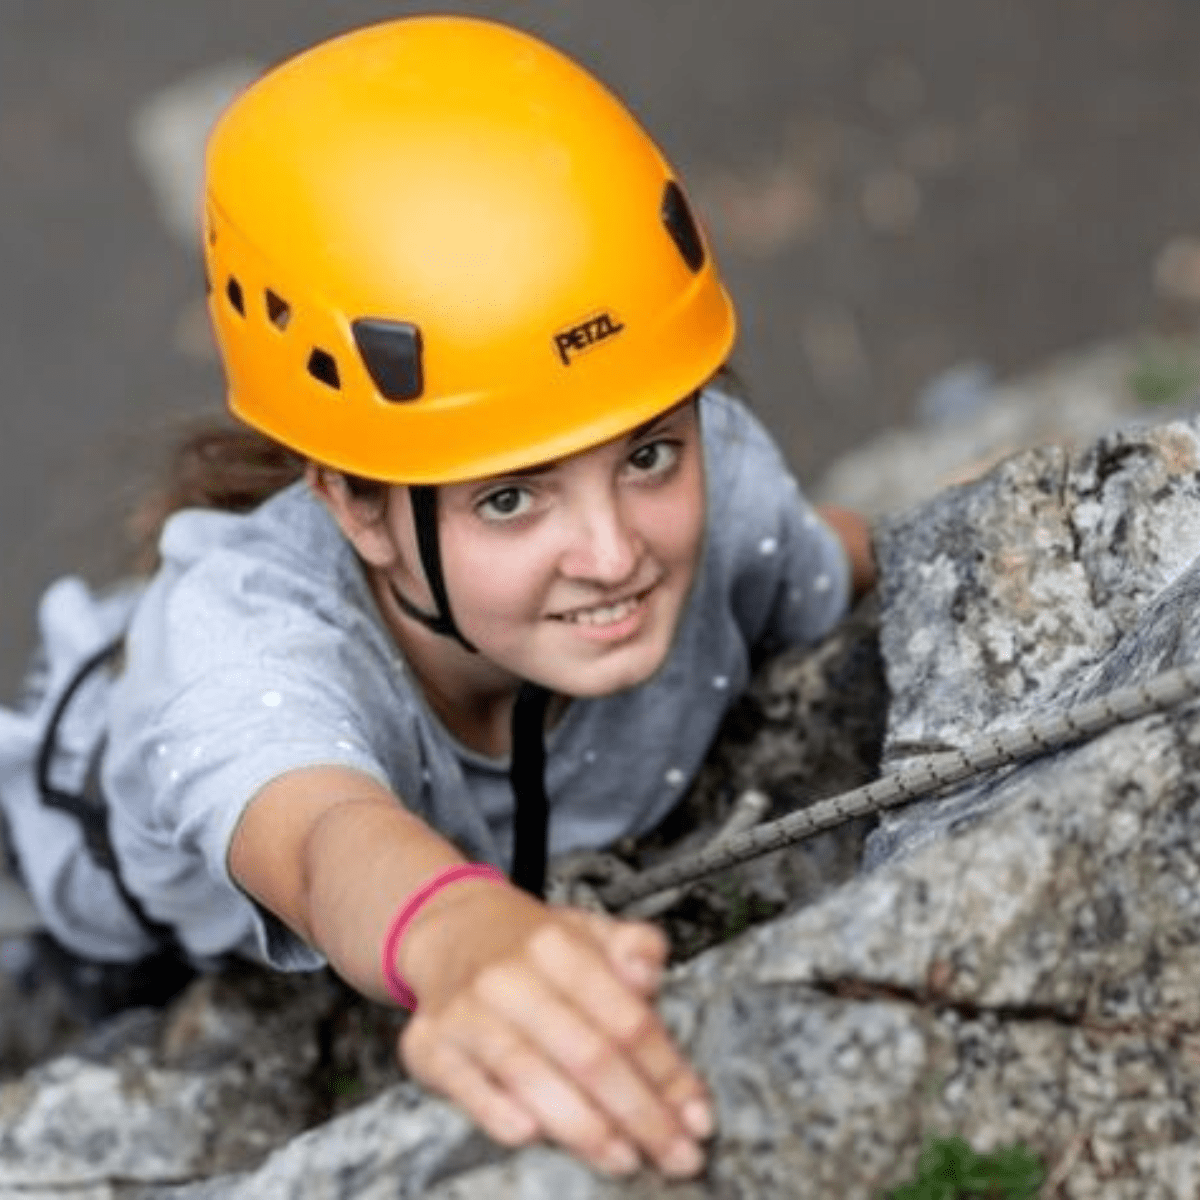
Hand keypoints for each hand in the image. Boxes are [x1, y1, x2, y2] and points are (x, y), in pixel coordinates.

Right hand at [395, 884, 714, 1178]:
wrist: (452, 932)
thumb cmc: (535, 948)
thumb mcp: (590, 931)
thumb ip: (634, 948)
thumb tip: (650, 972)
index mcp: (557, 945)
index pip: (625, 1017)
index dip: (667, 1072)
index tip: (698, 1115)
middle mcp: (509, 976)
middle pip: (587, 1054)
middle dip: (641, 1114)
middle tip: (679, 1156)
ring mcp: (465, 1012)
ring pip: (531, 1077)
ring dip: (586, 1129)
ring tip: (626, 1161)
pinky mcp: (429, 1047)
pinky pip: (469, 1091)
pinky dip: (502, 1116)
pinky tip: (537, 1139)